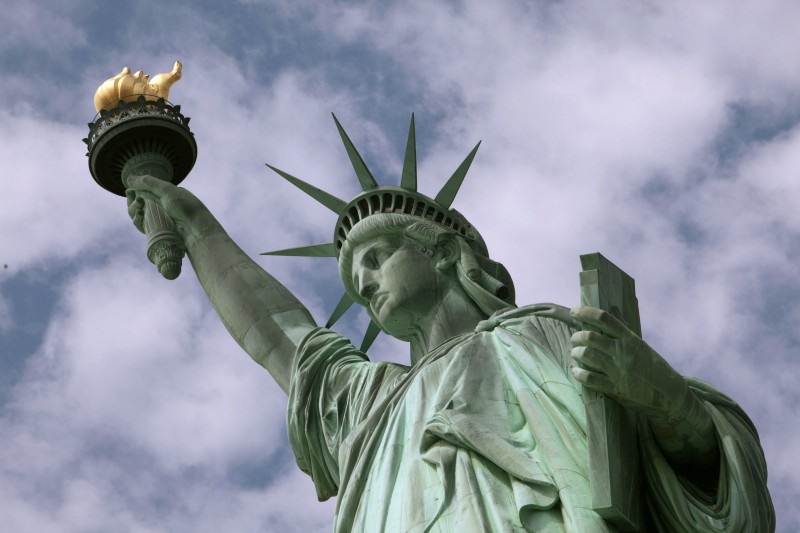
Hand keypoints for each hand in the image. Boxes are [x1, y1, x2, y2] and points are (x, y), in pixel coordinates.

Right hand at [125, 175, 208, 240]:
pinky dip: (137, 222)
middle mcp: (160, 206)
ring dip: (133, 211)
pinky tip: (138, 218)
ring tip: (139, 210)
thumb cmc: (185, 208)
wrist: (196, 230)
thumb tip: (129, 178)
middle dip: (132, 202)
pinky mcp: (157, 231)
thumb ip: (148, 183)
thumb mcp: (167, 191)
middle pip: (138, 204)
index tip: (130, 191)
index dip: (134, 192)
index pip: (143, 192)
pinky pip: (142, 226)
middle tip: (138, 202)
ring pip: (138, 215)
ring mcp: (158, 219)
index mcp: (164, 195)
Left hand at [569, 305, 689, 422]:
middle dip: (577, 337)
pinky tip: (577, 371)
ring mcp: (618, 371)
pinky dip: (578, 373)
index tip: (574, 311)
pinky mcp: (615, 388)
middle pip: (591, 337)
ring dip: (576, 353)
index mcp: (630, 339)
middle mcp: (623, 352)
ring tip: (575, 354)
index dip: (586, 312)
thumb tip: (612, 309)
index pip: (604, 319)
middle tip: (574, 339)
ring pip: (587, 355)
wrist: (669, 394)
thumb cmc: (653, 367)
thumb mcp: (641, 345)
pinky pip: (589, 378)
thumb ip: (623, 329)